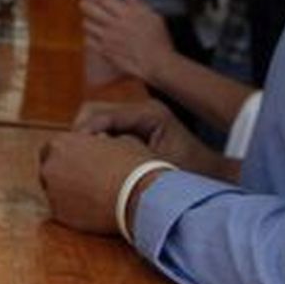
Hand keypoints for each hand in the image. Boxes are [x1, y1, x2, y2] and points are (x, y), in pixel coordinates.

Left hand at [39, 131, 154, 235]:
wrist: (140, 197)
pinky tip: (92, 211)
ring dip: (66, 193)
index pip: (51, 149)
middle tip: (80, 182)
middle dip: (61, 174)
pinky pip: (63, 211)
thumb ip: (100, 140)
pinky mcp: (59, 214)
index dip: (64, 156)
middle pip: (48, 170)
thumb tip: (100, 140)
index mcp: (60, 143)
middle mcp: (49, 166)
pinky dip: (74, 211)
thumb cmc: (133, 166)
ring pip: (54, 192)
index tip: (76, 163)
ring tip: (91, 197)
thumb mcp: (119, 141)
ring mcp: (51, 191)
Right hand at [74, 99, 230, 179]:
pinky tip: (95, 158)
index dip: (84, 132)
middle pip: (95, 110)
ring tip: (82, 158)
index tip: (73, 151)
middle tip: (73, 155)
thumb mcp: (154, 167)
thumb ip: (122, 156)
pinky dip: (96, 140)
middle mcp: (141, 108)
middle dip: (80, 132)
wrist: (211, 175)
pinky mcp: (135, 124)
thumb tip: (91, 149)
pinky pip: (106, 126)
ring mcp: (138, 115)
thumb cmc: (187, 174)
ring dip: (87, 136)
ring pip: (96, 117)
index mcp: (148, 113)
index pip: (103, 114)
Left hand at [81, 0, 172, 83]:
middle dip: (85, 4)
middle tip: (84, 3)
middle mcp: (114, 24)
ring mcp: (108, 38)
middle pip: (90, 9)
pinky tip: (94, 36)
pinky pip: (88, 40)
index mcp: (127, 13)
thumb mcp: (153, 17)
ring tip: (91, 21)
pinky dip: (89, 37)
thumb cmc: (159, 40)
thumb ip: (137, 3)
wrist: (158, 64)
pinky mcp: (105, 51)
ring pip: (87, 24)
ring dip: (88, 20)